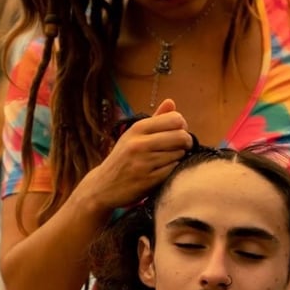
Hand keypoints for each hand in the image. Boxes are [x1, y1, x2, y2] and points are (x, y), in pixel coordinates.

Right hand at [78, 98, 193, 211]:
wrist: (103, 187)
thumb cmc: (122, 159)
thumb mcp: (133, 136)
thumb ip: (155, 120)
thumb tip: (171, 102)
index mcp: (137, 129)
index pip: (175, 119)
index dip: (182, 126)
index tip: (178, 133)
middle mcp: (140, 144)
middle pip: (181, 136)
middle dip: (185, 142)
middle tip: (181, 148)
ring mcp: (144, 163)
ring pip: (179, 154)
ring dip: (179, 158)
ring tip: (168, 160)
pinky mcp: (148, 180)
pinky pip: (173, 170)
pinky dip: (173, 171)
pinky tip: (164, 171)